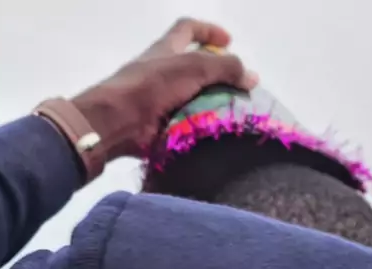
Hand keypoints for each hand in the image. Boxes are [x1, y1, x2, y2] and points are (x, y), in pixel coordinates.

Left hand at [72, 18, 256, 161]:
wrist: (119, 122)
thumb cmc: (152, 85)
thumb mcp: (194, 68)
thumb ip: (224, 68)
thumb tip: (252, 76)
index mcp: (165, 50)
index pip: (188, 29)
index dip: (209, 31)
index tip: (229, 40)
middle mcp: (161, 72)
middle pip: (193, 67)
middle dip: (215, 75)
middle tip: (237, 87)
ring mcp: (159, 99)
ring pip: (191, 98)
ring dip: (210, 104)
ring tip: (232, 114)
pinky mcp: (159, 125)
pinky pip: (185, 123)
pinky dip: (199, 128)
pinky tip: (216, 135)